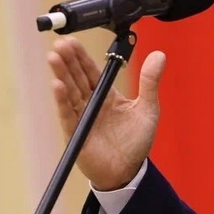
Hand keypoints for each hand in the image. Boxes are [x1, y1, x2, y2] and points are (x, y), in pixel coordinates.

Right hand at [47, 36, 164, 189]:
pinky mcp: (77, 134)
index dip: (81, 57)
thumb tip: (159, 55)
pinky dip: (63, 101)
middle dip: (68, 61)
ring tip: (54, 57)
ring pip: (70, 93)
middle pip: (77, 79)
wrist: (129, 172)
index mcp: (107, 97)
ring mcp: (83, 118)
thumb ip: (150, 82)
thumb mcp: (148, 109)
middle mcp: (91, 105)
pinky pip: (69, 114)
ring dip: (62, 75)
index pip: (91, 72)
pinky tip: (57, 85)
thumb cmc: (136, 142)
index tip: (71, 41)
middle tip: (60, 43)